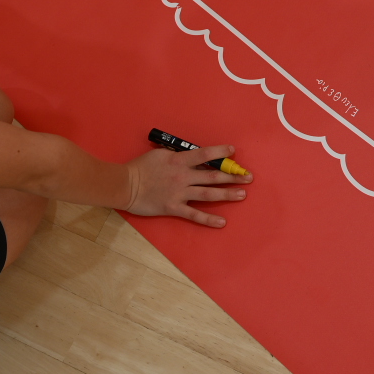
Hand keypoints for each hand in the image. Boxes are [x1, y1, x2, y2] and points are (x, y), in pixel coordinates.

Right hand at [123, 145, 252, 227]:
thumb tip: (190, 154)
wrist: (125, 185)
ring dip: (227, 194)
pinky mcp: (174, 207)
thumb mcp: (160, 154)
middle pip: (213, 175)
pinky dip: (209, 219)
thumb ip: (176, 155)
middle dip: (233, 176)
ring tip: (242, 195)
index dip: (221, 152)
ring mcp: (180, 192)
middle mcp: (183, 175)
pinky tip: (222, 222)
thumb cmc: (140, 168)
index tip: (233, 151)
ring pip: (208, 193)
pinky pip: (195, 214)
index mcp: (180, 160)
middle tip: (248, 178)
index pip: (205, 154)